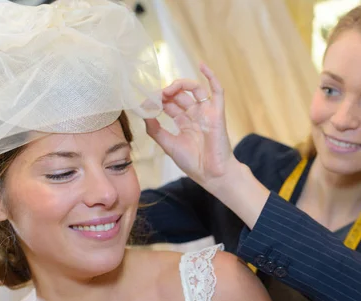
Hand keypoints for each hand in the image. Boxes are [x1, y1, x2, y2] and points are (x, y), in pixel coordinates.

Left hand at [144, 63, 238, 188]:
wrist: (211, 174)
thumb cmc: (193, 162)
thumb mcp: (168, 145)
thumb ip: (155, 130)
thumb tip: (144, 114)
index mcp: (184, 123)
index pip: (170, 104)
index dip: (158, 100)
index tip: (146, 102)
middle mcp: (195, 115)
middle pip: (180, 95)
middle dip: (167, 92)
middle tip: (156, 95)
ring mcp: (206, 112)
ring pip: (195, 89)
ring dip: (180, 85)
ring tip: (169, 89)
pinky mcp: (217, 112)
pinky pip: (217, 90)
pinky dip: (211, 76)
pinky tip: (202, 65)